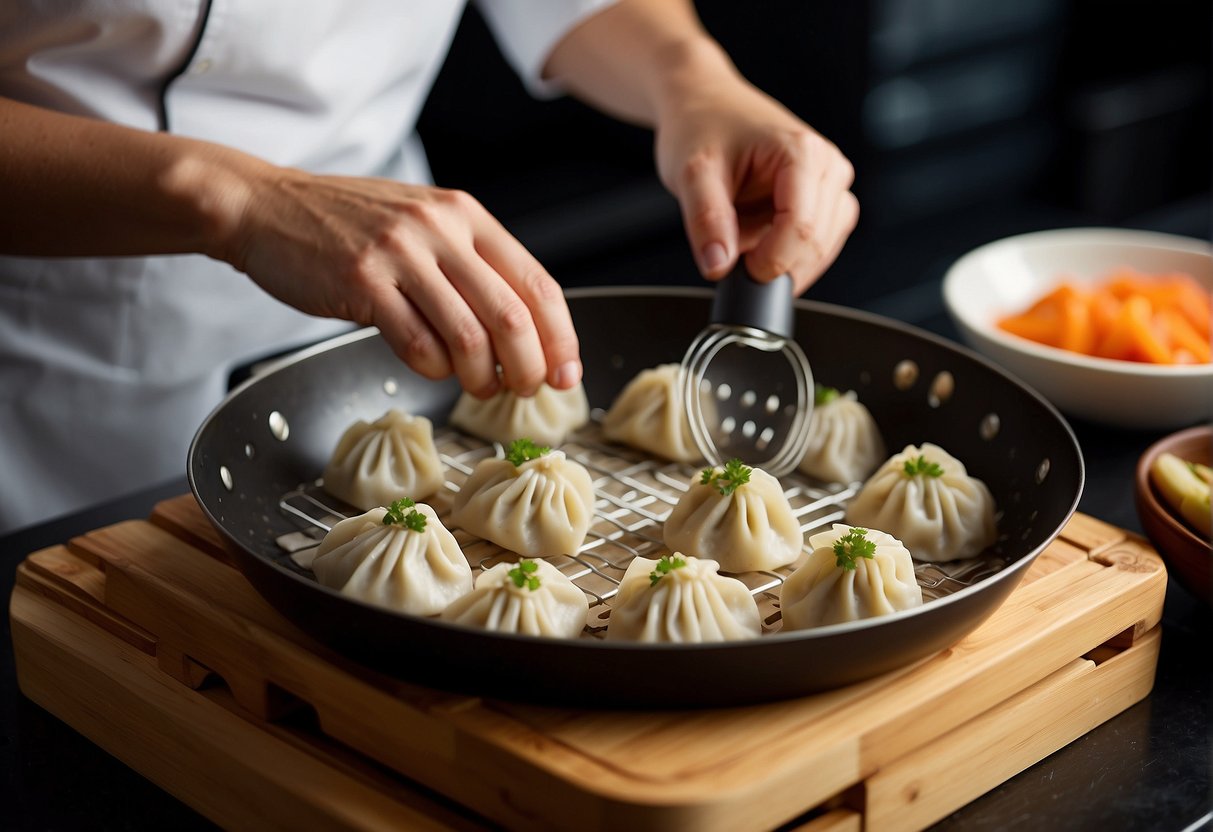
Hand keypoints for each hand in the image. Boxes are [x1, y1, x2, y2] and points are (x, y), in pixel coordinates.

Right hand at [219, 168, 580, 397]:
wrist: (266, 206)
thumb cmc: (348, 225)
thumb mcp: (423, 223)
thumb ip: (470, 263)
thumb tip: (524, 329)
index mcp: (466, 215)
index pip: (538, 283)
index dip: (562, 337)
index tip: (567, 374)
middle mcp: (440, 229)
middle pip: (512, 316)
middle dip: (529, 367)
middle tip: (525, 390)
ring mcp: (401, 253)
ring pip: (469, 337)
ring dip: (481, 378)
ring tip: (478, 388)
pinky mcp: (362, 282)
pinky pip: (416, 344)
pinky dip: (433, 369)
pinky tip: (431, 368)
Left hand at [655, 75, 858, 293]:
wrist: (702, 104)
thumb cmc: (700, 125)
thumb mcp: (691, 172)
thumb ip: (705, 220)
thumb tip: (719, 265)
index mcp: (803, 152)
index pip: (802, 228)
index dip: (771, 262)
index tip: (740, 270)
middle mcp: (827, 165)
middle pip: (818, 243)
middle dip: (776, 262)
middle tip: (733, 252)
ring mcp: (830, 182)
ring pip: (824, 248)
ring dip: (784, 258)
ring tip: (743, 233)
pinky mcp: (823, 197)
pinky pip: (819, 242)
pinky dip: (788, 252)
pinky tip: (759, 237)